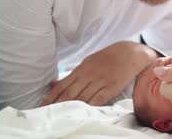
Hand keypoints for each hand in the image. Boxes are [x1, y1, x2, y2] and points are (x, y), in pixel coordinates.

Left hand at [40, 41, 155, 106]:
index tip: (40, 107)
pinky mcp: (112, 87)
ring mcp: (101, 81)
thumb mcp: (88, 62)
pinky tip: (81, 114)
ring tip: (59, 118)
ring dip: (70, 108)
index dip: (50, 98)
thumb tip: (52, 84)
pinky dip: (89, 107)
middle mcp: (89, 75)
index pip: (61, 86)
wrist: (132, 53)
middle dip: (56, 106)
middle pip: (69, 94)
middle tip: (46, 116)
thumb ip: (72, 75)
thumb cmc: (109, 58)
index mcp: (81, 69)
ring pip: (82, 98)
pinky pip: (98, 99)